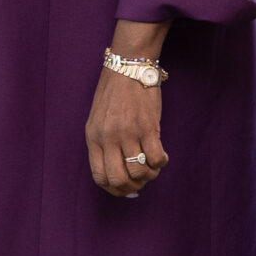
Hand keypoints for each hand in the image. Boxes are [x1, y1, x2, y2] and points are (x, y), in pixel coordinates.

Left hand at [86, 19, 171, 196]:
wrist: (128, 66)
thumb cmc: (114, 93)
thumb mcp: (99, 119)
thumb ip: (104, 143)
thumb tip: (119, 171)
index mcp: (93, 138)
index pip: (99, 177)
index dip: (114, 188)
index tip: (125, 187)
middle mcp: (108, 138)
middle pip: (119, 179)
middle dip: (133, 186)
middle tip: (142, 178)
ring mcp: (127, 133)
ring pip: (139, 171)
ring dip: (149, 175)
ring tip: (152, 166)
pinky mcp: (147, 127)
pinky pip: (156, 158)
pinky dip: (161, 163)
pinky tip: (162, 156)